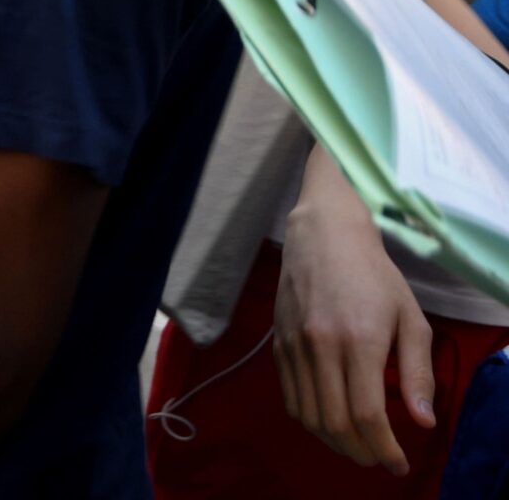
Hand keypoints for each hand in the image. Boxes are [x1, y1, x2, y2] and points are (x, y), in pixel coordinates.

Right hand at [276, 164, 435, 474]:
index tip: (398, 463)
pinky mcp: (278, 345)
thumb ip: (418, 373)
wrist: (323, 237)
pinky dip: (309, 421)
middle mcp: (321, 347)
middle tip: (378, 459)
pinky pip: (290, 397)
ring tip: (356, 446)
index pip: (367, 413)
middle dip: (360, 451)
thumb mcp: (410, 318)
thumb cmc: (375, 276)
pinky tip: (329, 422)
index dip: (384, 448)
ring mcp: (294, 346)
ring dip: (333, 442)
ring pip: (308, 415)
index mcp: (359, 340)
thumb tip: (422, 421)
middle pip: (334, 422)